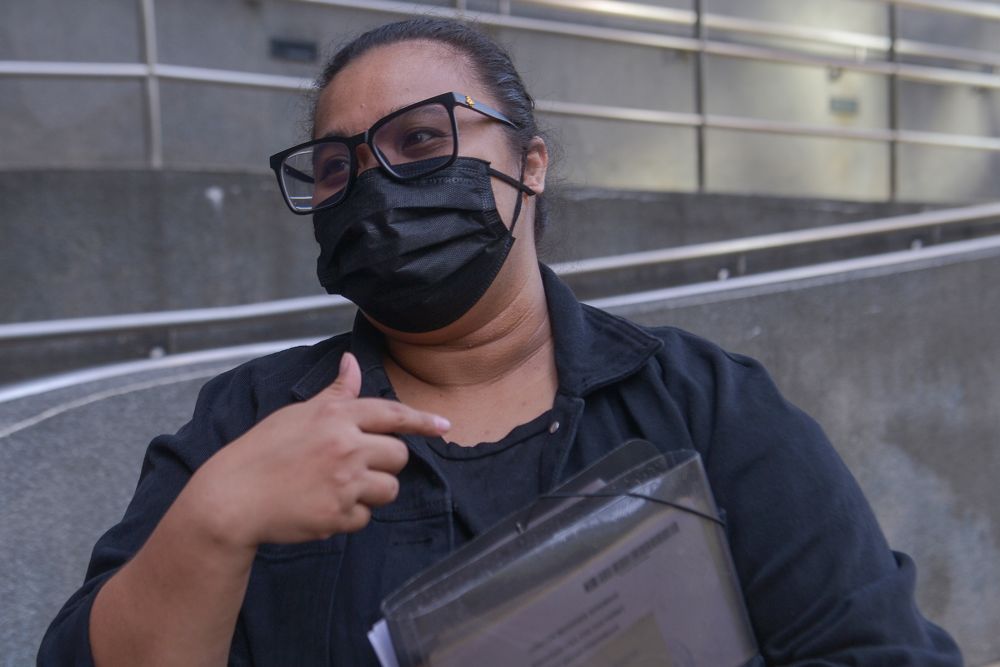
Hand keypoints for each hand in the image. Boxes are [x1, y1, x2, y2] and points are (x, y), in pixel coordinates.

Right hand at [182, 352, 449, 549]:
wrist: (232, 498)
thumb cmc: (262, 452)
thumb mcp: (297, 414)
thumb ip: (335, 394)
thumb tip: (352, 362)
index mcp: (335, 417)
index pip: (392, 414)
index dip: (421, 421)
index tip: (444, 426)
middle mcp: (346, 446)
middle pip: (398, 456)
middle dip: (384, 464)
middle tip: (352, 467)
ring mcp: (344, 482)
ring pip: (389, 490)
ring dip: (371, 492)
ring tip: (335, 488)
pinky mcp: (338, 515)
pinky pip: (365, 518)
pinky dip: (348, 516)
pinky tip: (320, 507)